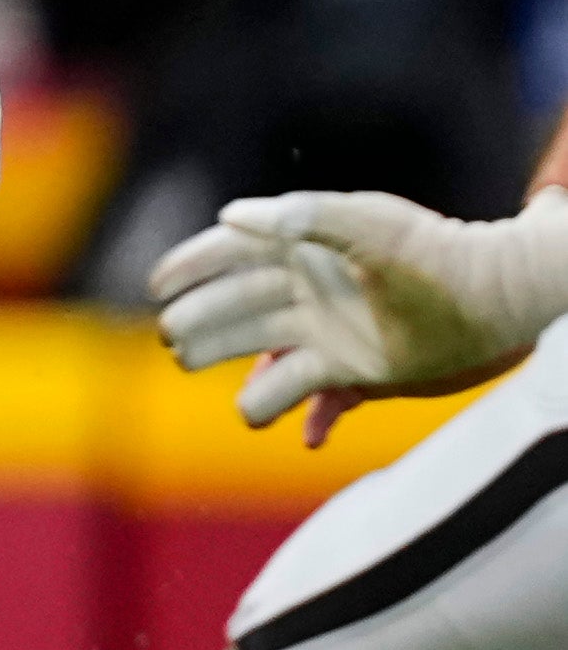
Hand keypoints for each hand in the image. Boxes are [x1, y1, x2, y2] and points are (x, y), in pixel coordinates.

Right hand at [150, 190, 567, 438]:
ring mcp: (326, 331)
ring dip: (220, 360)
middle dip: (196, 319)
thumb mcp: (370, 227)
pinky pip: (303, 396)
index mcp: (305, 247)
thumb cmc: (432, 256)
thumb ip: (306, 216)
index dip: (190, 265)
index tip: (157, 285)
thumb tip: (231, 216)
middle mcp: (309, 289)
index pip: (232, 252)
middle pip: (233, 305)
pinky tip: (301, 434)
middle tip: (171, 336)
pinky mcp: (350, 370)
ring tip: (191, 364)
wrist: (492, 300)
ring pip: (255, 352)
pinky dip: (298, 417)